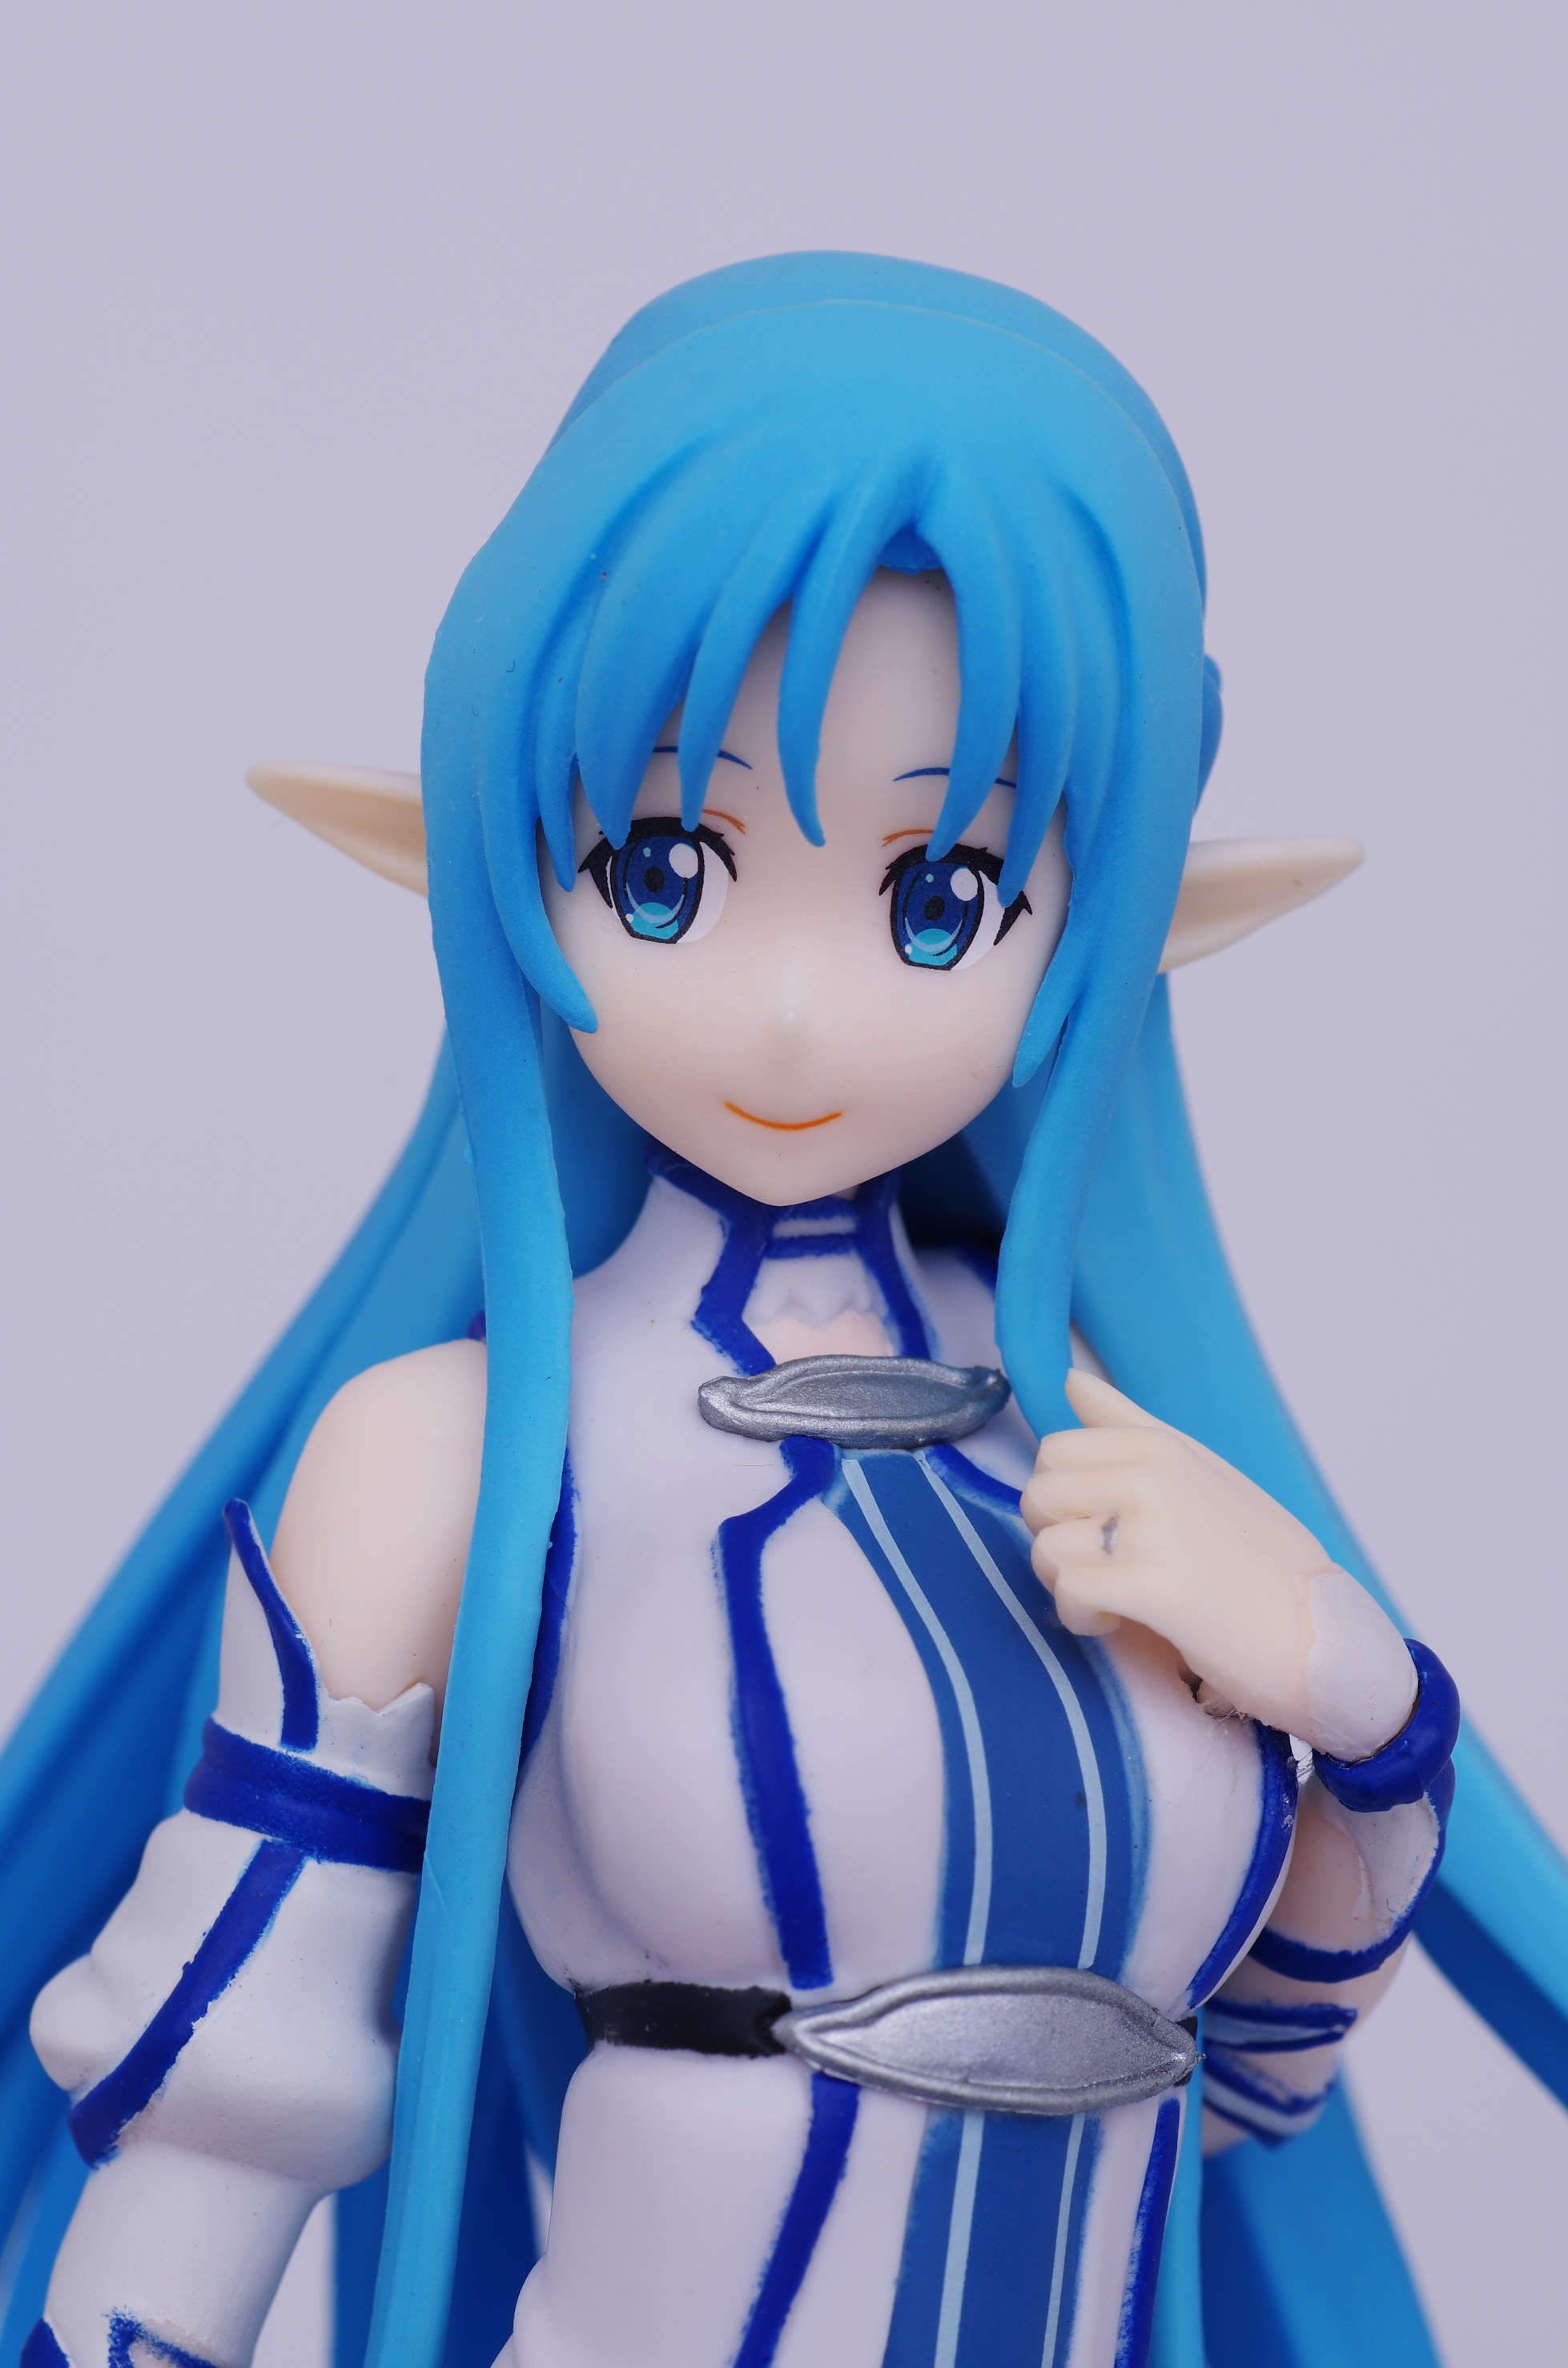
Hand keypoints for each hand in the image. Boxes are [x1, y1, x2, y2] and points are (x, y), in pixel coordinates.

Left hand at [1020, 1371, 1413, 1753]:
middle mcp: (1154, 1476)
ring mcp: (1156, 1529)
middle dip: (1053, 1539)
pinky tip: (1117, 1622)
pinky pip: (1068, 1591)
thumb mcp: (1202, 1473)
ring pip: (1045, 1547)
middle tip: (1101, 1567)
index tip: (1100, 1527)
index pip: (1054, 1451)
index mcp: (1161, 1445)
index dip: (1061, 1499)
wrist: (1324, 1635)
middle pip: (1038, 1495)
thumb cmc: (1260, 1560)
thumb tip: (1070, 1381)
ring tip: (1112, 1599)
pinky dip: (1079, 1616)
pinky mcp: (1156, 1588)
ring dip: (1063, 1585)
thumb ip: (1129, 1425)